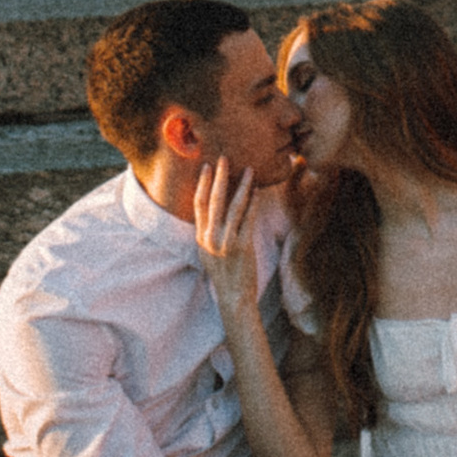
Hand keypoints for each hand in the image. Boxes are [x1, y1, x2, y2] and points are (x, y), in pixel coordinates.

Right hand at [193, 156, 261, 328]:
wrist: (233, 297)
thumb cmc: (224, 275)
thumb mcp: (208, 253)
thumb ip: (209, 234)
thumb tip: (215, 213)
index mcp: (201, 237)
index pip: (199, 204)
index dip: (203, 184)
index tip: (207, 166)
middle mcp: (210, 237)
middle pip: (214, 200)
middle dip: (219, 177)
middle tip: (224, 158)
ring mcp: (225, 242)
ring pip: (233, 207)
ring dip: (241, 186)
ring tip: (248, 169)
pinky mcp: (242, 246)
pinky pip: (248, 219)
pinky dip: (252, 203)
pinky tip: (257, 191)